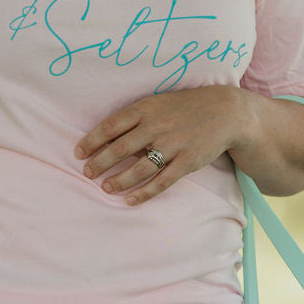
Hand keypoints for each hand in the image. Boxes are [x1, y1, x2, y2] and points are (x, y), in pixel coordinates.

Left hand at [75, 87, 248, 206]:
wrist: (225, 112)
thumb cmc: (184, 107)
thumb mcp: (157, 102)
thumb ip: (134, 117)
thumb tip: (106, 135)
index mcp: (146, 108)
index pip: (111, 126)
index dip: (91, 141)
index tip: (79, 153)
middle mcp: (157, 126)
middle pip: (120, 149)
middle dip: (100, 163)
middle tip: (87, 173)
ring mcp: (173, 145)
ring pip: (139, 168)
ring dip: (118, 180)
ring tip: (105, 187)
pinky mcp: (187, 162)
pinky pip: (161, 182)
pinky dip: (143, 193)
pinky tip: (129, 200)